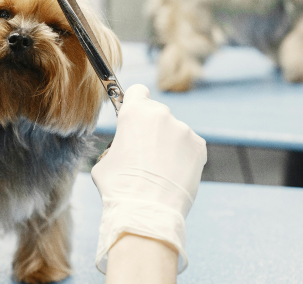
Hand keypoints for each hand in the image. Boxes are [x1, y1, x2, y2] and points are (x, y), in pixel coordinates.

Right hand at [91, 84, 206, 273]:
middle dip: (150, 128)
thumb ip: (116, 144)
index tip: (133, 115)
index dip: (134, 102)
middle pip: (156, 113)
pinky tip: (172, 174)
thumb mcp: (103, 160)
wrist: (147, 210)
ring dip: (167, 143)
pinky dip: (182, 155)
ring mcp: (183, 130)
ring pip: (173, 131)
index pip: (137, 91)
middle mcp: (161, 115)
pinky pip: (188, 145)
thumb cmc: (118, 186)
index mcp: (134, 112)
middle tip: (142, 152)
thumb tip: (122, 149)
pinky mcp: (199, 146)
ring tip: (158, 170)